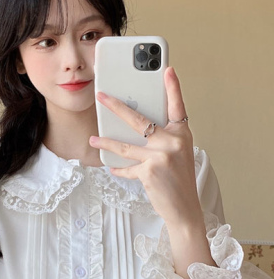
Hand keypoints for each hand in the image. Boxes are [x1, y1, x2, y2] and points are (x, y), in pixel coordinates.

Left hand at [90, 67, 213, 276]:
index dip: (173, 88)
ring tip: (94, 139)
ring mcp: (160, 157)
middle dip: (117, 107)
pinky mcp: (149, 172)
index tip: (168, 69)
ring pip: (125, 145)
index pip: (177, 107)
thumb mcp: (178, 155)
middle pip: (139, 120)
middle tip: (102, 96)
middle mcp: (172, 142)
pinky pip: (127, 167)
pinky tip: (112, 168)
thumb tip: (137, 128)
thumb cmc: (179, 181)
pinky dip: (119, 169)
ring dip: (106, 143)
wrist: (184, 209)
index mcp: (181, 135)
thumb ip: (163, 140)